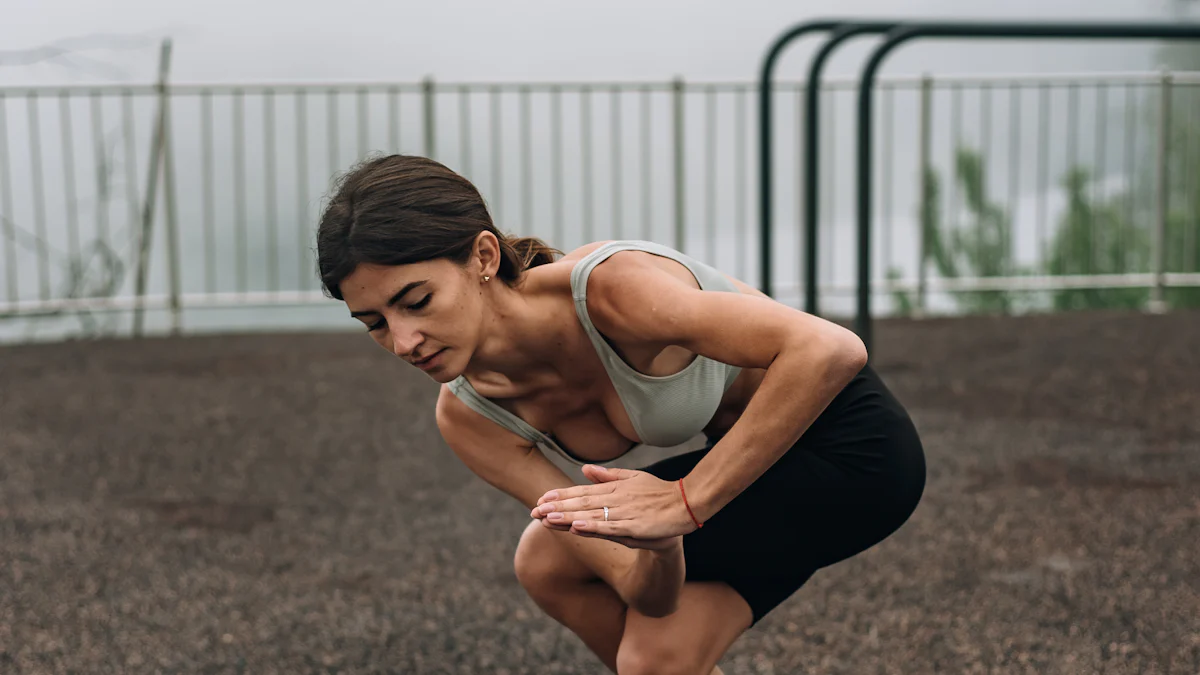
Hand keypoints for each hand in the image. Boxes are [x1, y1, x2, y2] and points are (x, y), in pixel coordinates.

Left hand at [530, 465, 697, 548]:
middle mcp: (617, 498)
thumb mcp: (633, 479)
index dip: (561, 495)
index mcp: (615, 488)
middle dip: (557, 507)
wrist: (687, 506)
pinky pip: (610, 528)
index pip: (582, 492)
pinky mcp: (635, 526)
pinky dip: (593, 527)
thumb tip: (585, 469)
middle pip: (582, 503)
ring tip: (547, 518)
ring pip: (591, 515)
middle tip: (534, 511)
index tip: (541, 498)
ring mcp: (625, 512)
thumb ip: (608, 475)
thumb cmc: (659, 493)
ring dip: (568, 517)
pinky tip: (576, 527)